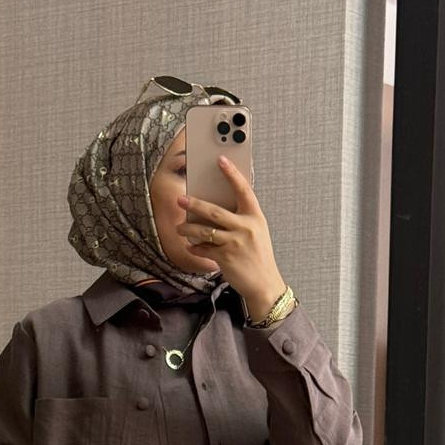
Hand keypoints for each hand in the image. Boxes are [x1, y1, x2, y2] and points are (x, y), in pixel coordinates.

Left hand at [176, 156, 287, 320]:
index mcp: (255, 217)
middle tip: (181, 199)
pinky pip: (204, 248)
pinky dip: (195, 248)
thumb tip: (216, 209)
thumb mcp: (257, 232)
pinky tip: (191, 246)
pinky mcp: (226, 258)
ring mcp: (235, 243)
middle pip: (214, 211)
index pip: (243, 190)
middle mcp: (246, 227)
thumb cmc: (258, 257)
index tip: (221, 160)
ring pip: (204, 231)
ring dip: (188, 229)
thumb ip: (241, 219)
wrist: (264, 284)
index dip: (232, 174)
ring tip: (180, 228)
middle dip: (194, 204)